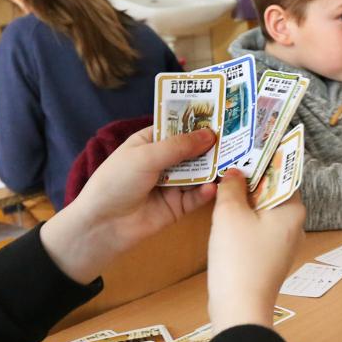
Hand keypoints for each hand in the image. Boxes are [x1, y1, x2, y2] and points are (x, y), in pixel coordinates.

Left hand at [39, 127, 218, 283]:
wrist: (103, 225)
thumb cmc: (117, 181)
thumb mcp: (146, 156)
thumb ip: (180, 146)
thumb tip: (211, 134)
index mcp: (149, 142)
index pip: (178, 127)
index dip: (198, 122)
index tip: (224, 116)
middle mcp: (162, 161)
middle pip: (193, 151)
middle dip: (212, 147)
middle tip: (238, 141)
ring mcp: (171, 184)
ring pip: (198, 173)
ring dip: (213, 169)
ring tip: (233, 163)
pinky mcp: (177, 207)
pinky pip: (196, 197)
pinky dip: (205, 192)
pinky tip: (212, 188)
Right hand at [207, 170, 303, 327]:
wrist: (239, 307)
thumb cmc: (239, 258)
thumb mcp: (230, 214)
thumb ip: (232, 187)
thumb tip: (235, 173)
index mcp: (293, 210)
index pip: (283, 173)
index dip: (264, 159)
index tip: (246, 147)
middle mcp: (295, 226)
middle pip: (273, 192)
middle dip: (251, 180)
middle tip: (228, 164)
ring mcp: (284, 245)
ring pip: (264, 212)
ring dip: (245, 201)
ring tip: (223, 187)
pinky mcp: (270, 258)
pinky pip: (259, 230)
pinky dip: (244, 221)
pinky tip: (225, 218)